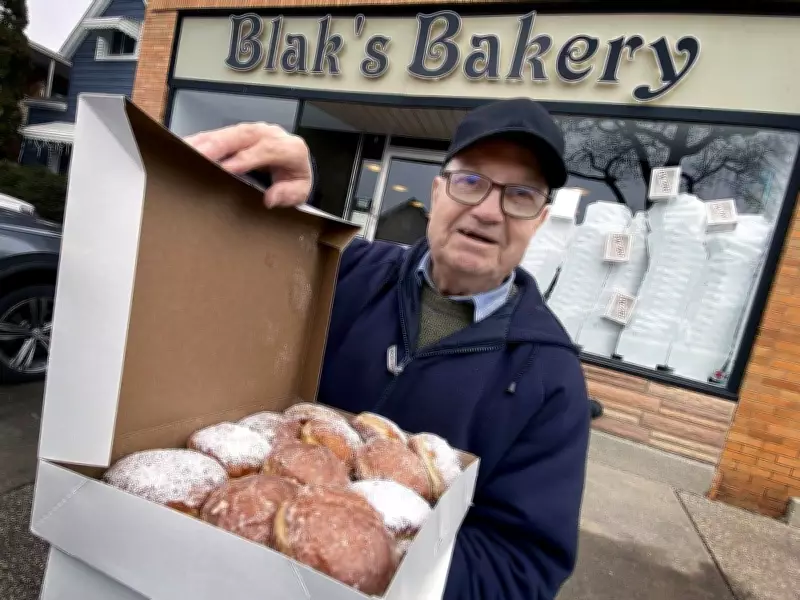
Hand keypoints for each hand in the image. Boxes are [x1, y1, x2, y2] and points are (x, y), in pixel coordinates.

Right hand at [185, 122, 312, 207]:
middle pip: (243, 135)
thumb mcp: (300, 192)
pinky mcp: (239, 133)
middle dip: (219, 145)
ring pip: (228, 132)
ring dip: (205, 141)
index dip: (246, 159)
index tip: (227, 169)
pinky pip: (219, 133)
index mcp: (291, 148)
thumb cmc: (295, 179)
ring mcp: (254, 131)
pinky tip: (185, 146)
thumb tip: (270, 199)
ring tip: (185, 150)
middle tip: (197, 155)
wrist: (297, 165)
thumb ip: (288, 194)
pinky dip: (201, 140)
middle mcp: (271, 134)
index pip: (267, 150)